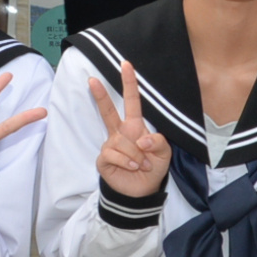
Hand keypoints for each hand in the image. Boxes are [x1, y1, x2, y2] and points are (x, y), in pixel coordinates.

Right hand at [84, 60, 171, 199]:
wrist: (140, 191)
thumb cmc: (152, 168)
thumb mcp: (164, 154)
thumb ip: (159, 142)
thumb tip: (141, 139)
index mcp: (135, 126)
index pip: (132, 101)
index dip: (130, 83)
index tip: (126, 64)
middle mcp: (120, 132)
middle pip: (108, 110)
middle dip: (100, 95)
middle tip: (92, 79)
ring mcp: (110, 144)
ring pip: (122, 142)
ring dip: (136, 156)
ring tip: (142, 165)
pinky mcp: (103, 158)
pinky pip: (114, 154)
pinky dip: (127, 162)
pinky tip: (132, 168)